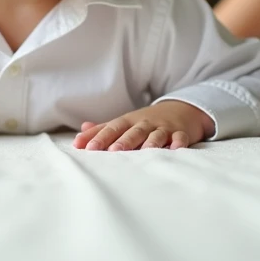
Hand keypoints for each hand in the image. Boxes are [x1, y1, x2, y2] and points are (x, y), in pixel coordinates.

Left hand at [73, 100, 212, 150]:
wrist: (179, 109)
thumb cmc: (145, 121)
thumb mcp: (124, 123)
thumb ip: (102, 129)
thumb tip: (79, 135)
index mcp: (128, 122)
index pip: (111, 129)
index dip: (99, 138)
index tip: (87, 148)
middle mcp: (144, 124)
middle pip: (133, 132)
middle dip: (124, 141)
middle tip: (114, 151)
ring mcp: (163, 127)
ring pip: (156, 134)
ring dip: (151, 142)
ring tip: (145, 151)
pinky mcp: (180, 132)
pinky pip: (180, 137)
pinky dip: (178, 142)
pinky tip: (176, 148)